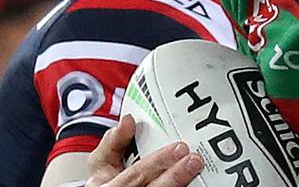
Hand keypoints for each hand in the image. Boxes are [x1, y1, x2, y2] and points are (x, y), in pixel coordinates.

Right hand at [86, 115, 203, 185]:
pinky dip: (182, 186)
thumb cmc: (105, 180)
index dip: (158, 162)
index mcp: (111, 186)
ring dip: (181, 182)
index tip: (180, 148)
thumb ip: (114, 141)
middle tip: (194, 159)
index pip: (136, 174)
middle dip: (175, 175)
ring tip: (196, 167)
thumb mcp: (101, 161)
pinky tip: (194, 179)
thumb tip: (129, 120)